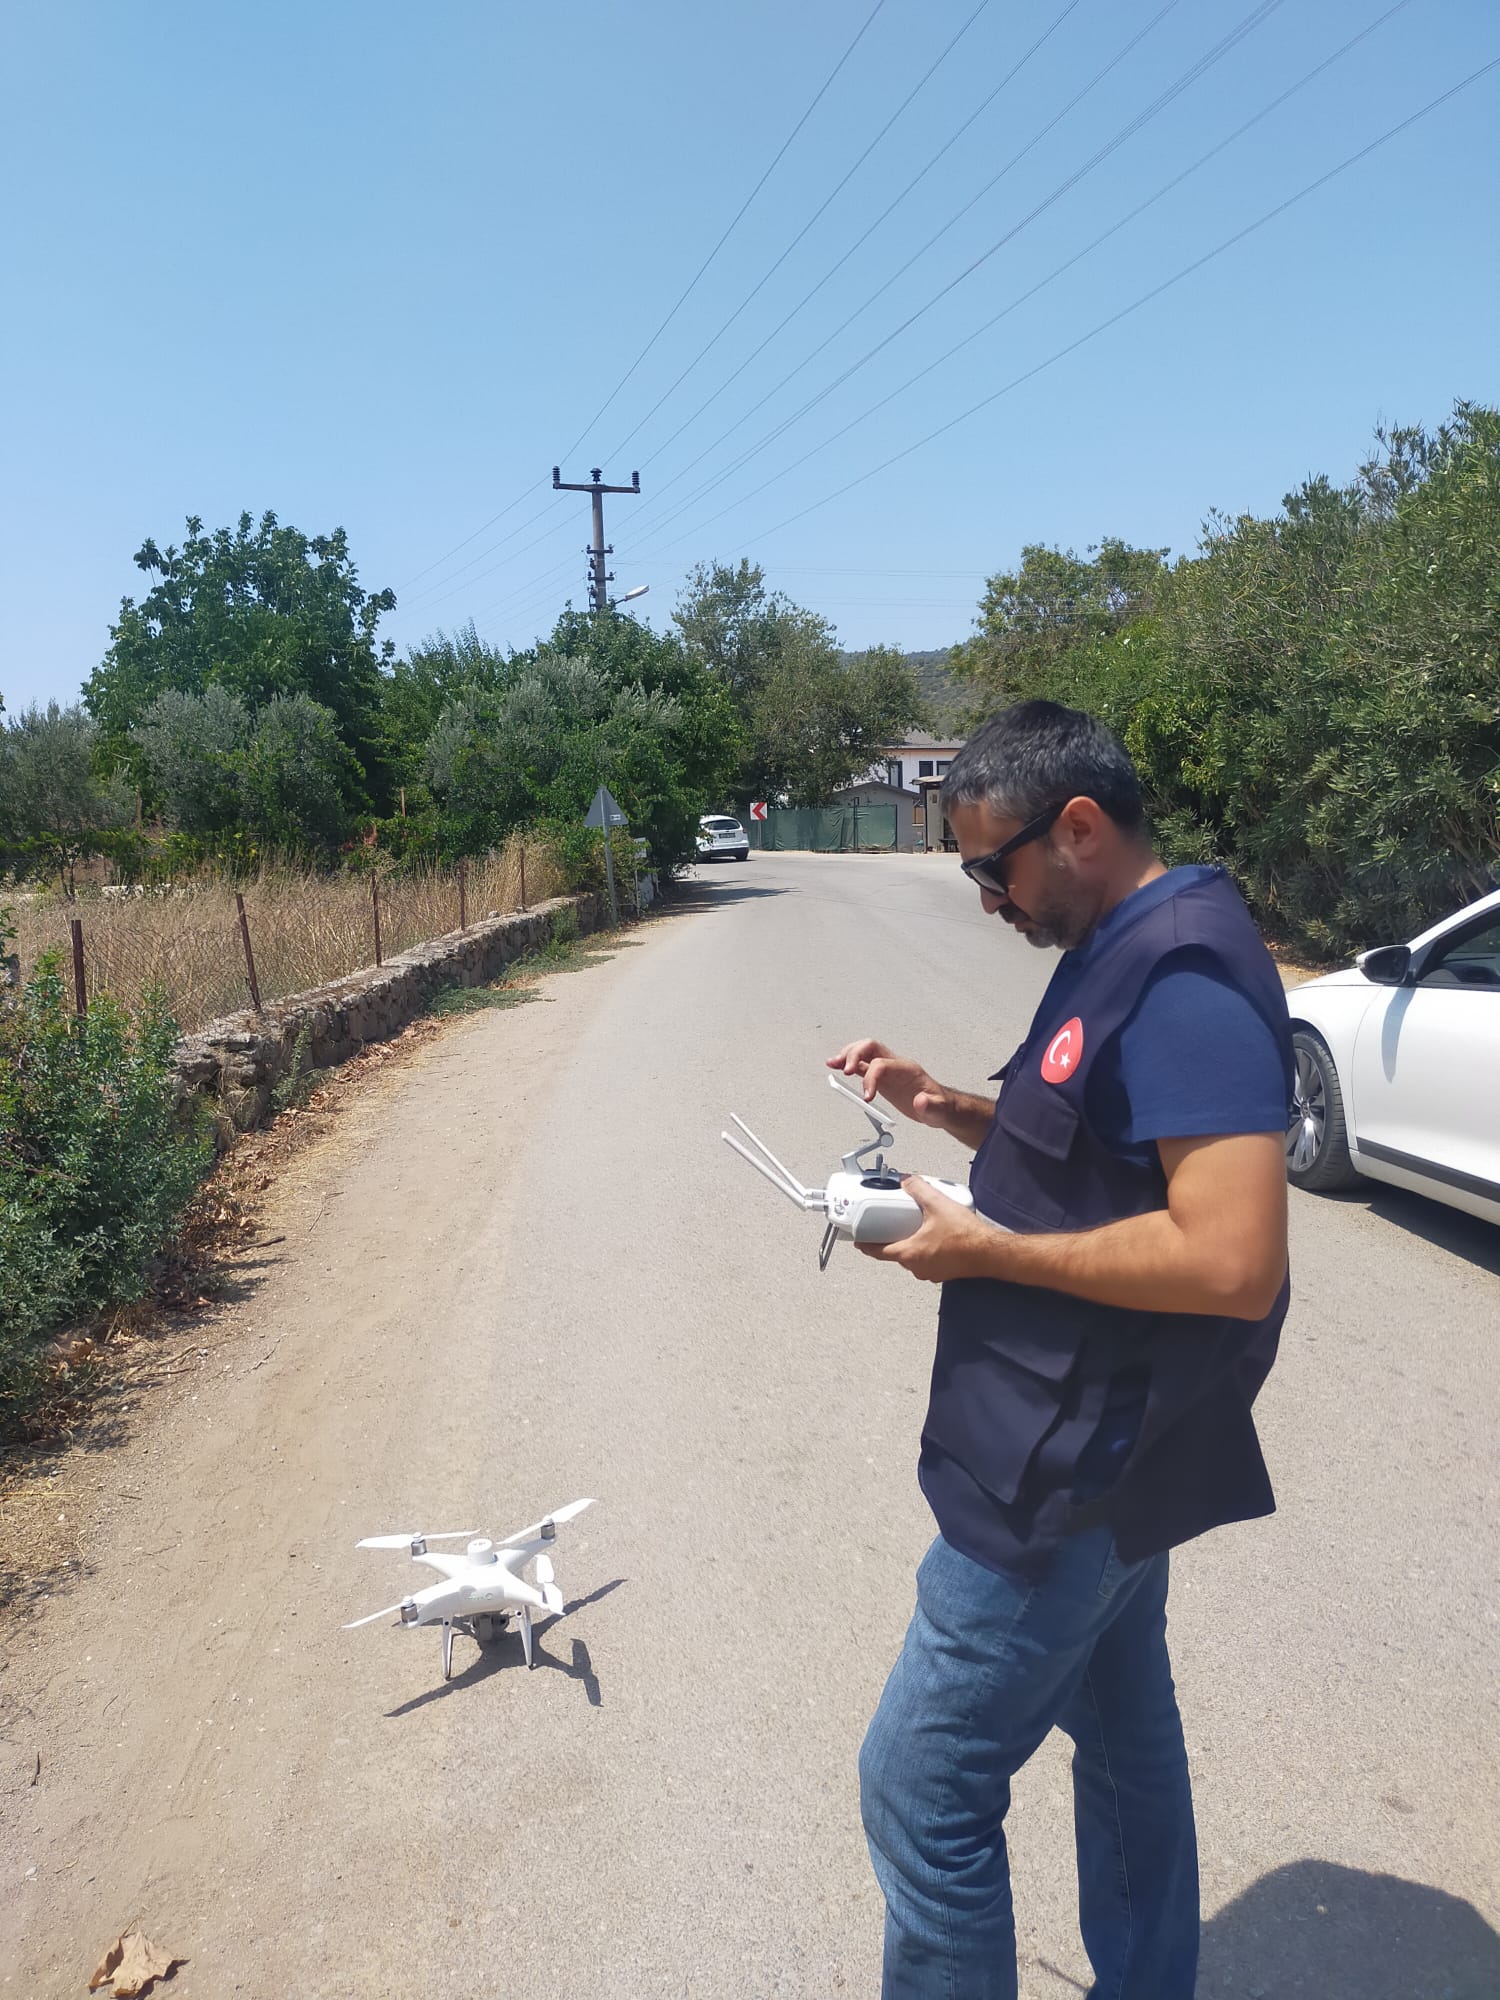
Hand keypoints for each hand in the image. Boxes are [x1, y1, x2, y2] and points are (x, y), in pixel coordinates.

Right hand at [826, 1038, 950, 1128]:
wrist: (940, 1107)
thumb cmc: (939, 1106)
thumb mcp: (939, 1110)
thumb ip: (930, 1106)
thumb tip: (919, 1101)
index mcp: (907, 1069)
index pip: (881, 1064)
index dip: (870, 1078)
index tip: (867, 1097)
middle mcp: (895, 1065)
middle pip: (870, 1048)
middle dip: (854, 1056)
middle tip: (843, 1070)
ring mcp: (887, 1069)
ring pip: (864, 1053)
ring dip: (847, 1056)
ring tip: (832, 1063)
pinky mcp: (881, 1078)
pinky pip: (863, 1066)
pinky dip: (849, 1066)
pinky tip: (838, 1068)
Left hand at [859, 1175, 997, 1282]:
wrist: (990, 1253)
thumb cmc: (966, 1236)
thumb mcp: (937, 1204)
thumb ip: (918, 1189)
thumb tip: (908, 1180)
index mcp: (909, 1253)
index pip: (878, 1252)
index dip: (865, 1245)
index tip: (858, 1240)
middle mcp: (917, 1267)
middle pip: (895, 1253)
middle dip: (891, 1239)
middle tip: (890, 1225)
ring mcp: (930, 1272)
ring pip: (912, 1258)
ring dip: (910, 1244)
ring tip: (916, 1227)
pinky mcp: (943, 1272)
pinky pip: (927, 1261)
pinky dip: (926, 1250)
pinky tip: (936, 1236)